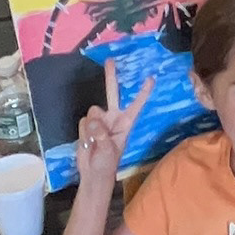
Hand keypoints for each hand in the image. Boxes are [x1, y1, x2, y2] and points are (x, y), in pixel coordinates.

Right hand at [75, 63, 154, 188]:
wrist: (92, 173)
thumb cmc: (107, 163)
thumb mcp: (109, 149)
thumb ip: (101, 133)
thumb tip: (92, 119)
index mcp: (126, 122)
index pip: (136, 104)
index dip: (143, 92)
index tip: (151, 78)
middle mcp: (113, 117)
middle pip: (112, 93)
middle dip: (111, 77)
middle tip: (110, 60)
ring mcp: (100, 120)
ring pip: (93, 112)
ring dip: (91, 127)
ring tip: (94, 142)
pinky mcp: (87, 125)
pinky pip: (83, 122)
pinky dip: (83, 133)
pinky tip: (87, 142)